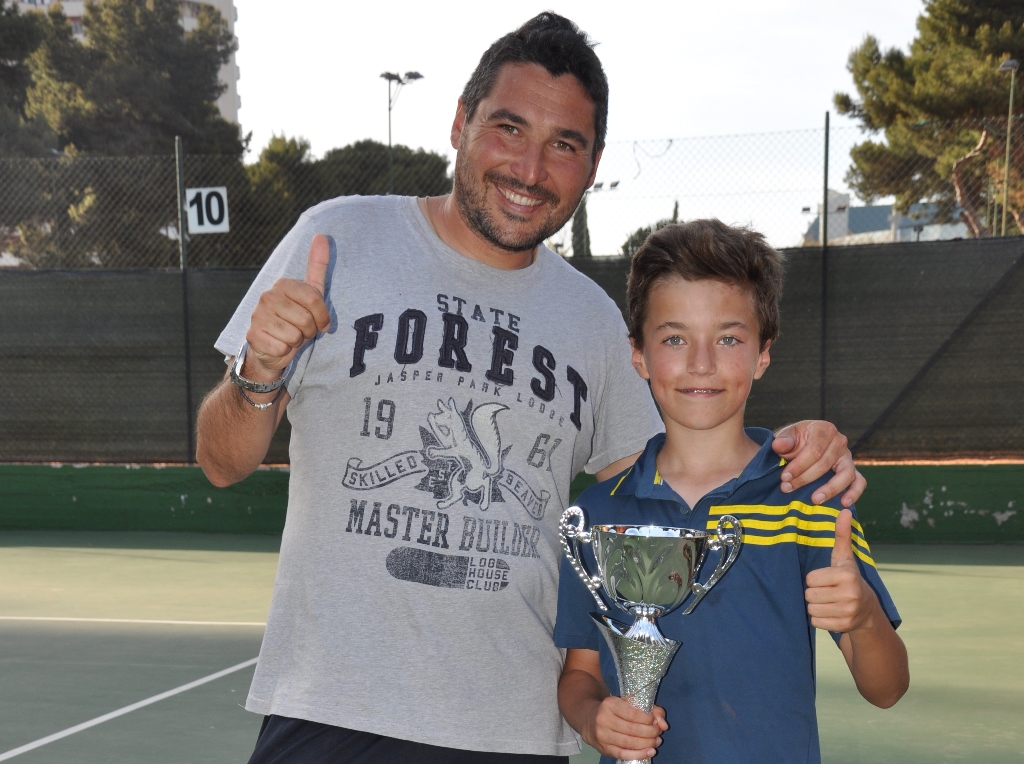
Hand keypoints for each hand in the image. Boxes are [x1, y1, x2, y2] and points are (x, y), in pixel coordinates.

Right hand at [243, 234, 330, 380]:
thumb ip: (317, 265)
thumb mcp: (311, 291)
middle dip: (309, 331)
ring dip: (297, 341)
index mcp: (283, 284)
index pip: (315, 300)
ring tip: (289, 336)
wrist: (273, 346)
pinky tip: (278, 344)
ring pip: (295, 335)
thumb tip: (323, 236)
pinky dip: (284, 351)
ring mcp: (257, 315)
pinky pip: (282, 348)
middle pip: (306, 320)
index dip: (322, 317)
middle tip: (301, 329)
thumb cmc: (295, 318)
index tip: (320, 322)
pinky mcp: (252, 335)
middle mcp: (267, 296)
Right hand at [585, 696, 666, 761]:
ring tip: (656, 742)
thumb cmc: (614, 710)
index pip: (633, 713)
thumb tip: (664, 724)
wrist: (589, 720)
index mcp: (610, 704)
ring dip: (647, 744)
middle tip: (658, 733)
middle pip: (633, 729)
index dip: (648, 719)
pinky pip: (624, 754)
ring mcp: (603, 735)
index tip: (655, 721)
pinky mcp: (604, 748)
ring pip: (629, 742)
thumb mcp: (629, 703)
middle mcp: (604, 719)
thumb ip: (651, 709)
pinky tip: (649, 752)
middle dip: (650, 732)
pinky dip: (639, 754)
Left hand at [772, 420, 864, 505]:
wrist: (800, 446)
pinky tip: (844, 503)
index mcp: (824, 429)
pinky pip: (859, 482)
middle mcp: (840, 441)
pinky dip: (854, 493)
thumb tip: (778, 445)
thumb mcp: (786, 437)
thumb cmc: (793, 441)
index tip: (784, 477)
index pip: (814, 450)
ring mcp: (848, 457)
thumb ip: (783, 442)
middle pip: (825, 464)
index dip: (798, 465)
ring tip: (815, 500)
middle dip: (805, 478)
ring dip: (830, 489)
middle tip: (787, 488)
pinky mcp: (852, 470)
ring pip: (846, 474)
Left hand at [805, 509, 877, 632]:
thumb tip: (844, 510)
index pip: (811, 578)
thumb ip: (842, 535)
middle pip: (809, 594)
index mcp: (847, 576)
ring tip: (830, 602)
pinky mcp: (843, 626)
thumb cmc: (848, 578)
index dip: (816, 579)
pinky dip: (820, 619)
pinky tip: (832, 613)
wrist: (867, 610)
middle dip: (815, 593)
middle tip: (829, 592)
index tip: (828, 579)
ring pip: (811, 609)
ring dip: (817, 606)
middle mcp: (849, 595)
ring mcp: (848, 612)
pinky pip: (816, 622)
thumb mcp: (844, 557)